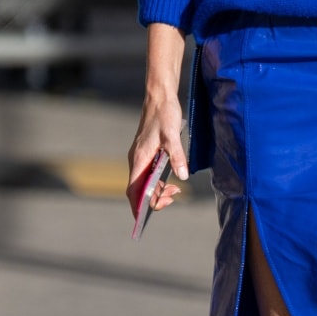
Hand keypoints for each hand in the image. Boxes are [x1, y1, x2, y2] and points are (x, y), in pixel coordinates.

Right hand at [126, 88, 188, 217]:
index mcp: (139, 159)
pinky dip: (159, 182)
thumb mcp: (172, 135)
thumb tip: (182, 177)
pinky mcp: (147, 154)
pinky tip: (173, 181)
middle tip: (173, 198)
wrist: (159, 97)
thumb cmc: (164, 114)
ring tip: (176, 191)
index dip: (138, 206)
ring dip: (158, 191)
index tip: (145, 218)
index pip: (134, 190)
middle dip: (154, 199)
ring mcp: (141, 157)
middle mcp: (136, 160)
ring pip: (145, 183)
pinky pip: (149, 175)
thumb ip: (176, 156)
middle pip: (139, 190)